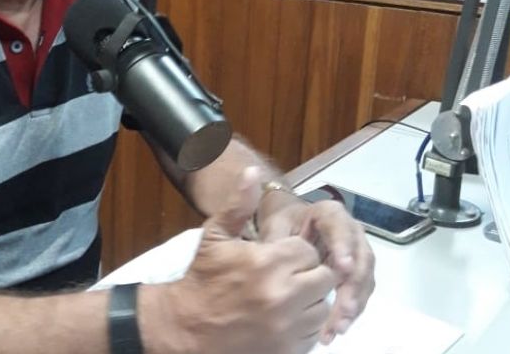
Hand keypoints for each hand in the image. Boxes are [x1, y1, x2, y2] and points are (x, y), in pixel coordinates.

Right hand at [154, 168, 335, 353]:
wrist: (186, 329)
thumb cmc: (203, 278)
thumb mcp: (215, 235)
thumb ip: (239, 204)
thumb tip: (254, 172)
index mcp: (267, 263)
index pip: (309, 251)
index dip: (296, 252)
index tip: (278, 258)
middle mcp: (282, 296)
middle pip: (323, 278)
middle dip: (308, 274)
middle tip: (285, 277)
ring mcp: (286, 328)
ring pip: (321, 307)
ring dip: (309, 301)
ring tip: (284, 297)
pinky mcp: (287, 351)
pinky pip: (313, 335)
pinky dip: (303, 327)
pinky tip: (282, 318)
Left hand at [255, 185, 374, 344]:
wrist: (289, 223)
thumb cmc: (282, 222)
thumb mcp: (276, 225)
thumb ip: (279, 240)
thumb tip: (280, 265)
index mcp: (330, 214)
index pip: (341, 227)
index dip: (344, 247)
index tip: (342, 267)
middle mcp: (350, 232)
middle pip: (361, 258)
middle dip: (353, 287)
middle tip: (342, 310)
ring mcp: (356, 253)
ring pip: (365, 279)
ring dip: (354, 304)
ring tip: (338, 326)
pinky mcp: (355, 273)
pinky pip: (359, 292)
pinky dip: (350, 311)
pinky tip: (337, 327)